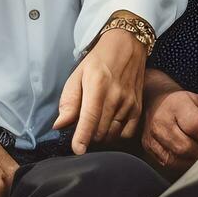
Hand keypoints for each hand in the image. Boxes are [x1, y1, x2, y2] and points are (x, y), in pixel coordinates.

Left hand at [54, 27, 147, 153]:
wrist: (127, 46)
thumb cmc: (98, 61)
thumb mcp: (77, 75)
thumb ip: (69, 101)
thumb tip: (59, 125)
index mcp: (97, 86)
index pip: (90, 117)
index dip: (82, 137)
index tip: (77, 150)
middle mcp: (116, 96)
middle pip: (100, 131)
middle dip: (88, 136)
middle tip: (82, 127)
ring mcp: (129, 103)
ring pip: (112, 134)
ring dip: (101, 136)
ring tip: (95, 124)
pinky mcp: (138, 108)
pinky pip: (126, 133)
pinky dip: (116, 134)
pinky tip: (109, 125)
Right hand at [141, 88, 197, 172]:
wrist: (153, 101)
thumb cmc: (184, 103)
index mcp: (177, 105)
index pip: (197, 126)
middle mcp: (161, 122)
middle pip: (185, 146)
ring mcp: (152, 137)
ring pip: (176, 159)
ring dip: (195, 164)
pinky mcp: (148, 148)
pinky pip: (167, 164)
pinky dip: (183, 167)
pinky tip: (194, 165)